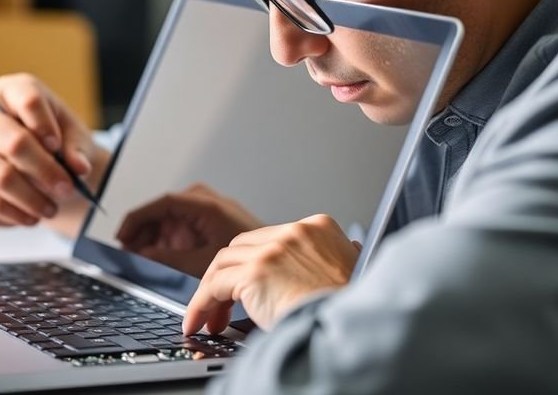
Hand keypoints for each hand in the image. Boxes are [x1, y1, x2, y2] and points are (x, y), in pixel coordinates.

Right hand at [0, 73, 105, 230]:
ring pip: (2, 178)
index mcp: (8, 92)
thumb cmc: (51, 144)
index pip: (27, 100)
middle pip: (14, 142)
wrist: (28, 166)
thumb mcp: (71, 138)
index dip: (45, 125)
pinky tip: (28, 215)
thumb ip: (77, 149)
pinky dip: (15, 215)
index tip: (58, 147)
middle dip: (46, 171)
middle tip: (67, 189)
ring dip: (33, 200)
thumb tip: (79, 168)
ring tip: (51, 208)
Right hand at [115, 183, 262, 276]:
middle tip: (129, 253)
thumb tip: (143, 255)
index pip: (161, 204)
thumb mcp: (203, 263)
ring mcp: (203, 209)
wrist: (268, 262)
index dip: (137, 219)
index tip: (123, 235)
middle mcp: (202, 201)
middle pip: (161, 212)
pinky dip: (167, 241)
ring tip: (142, 259)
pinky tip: (159, 257)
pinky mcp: (205, 219)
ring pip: (167, 220)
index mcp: (205, 205)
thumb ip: (169, 259)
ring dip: (154, 239)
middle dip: (143, 233)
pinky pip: (178, 226)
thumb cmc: (246, 258)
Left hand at [182, 214, 361, 334]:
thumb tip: (339, 256)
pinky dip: (202, 305)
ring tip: (211, 320)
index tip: (244, 288)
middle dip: (229, 277)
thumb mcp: (353, 272)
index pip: (270, 239)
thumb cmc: (354, 308)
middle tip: (224, 307)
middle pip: (242, 246)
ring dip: (212, 292)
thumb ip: (340, 258)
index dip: (252, 264)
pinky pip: (214, 286)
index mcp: (318, 228)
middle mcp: (294, 232)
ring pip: (224, 263)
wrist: (357, 329)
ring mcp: (273, 250)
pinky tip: (200, 322)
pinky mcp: (256, 272)